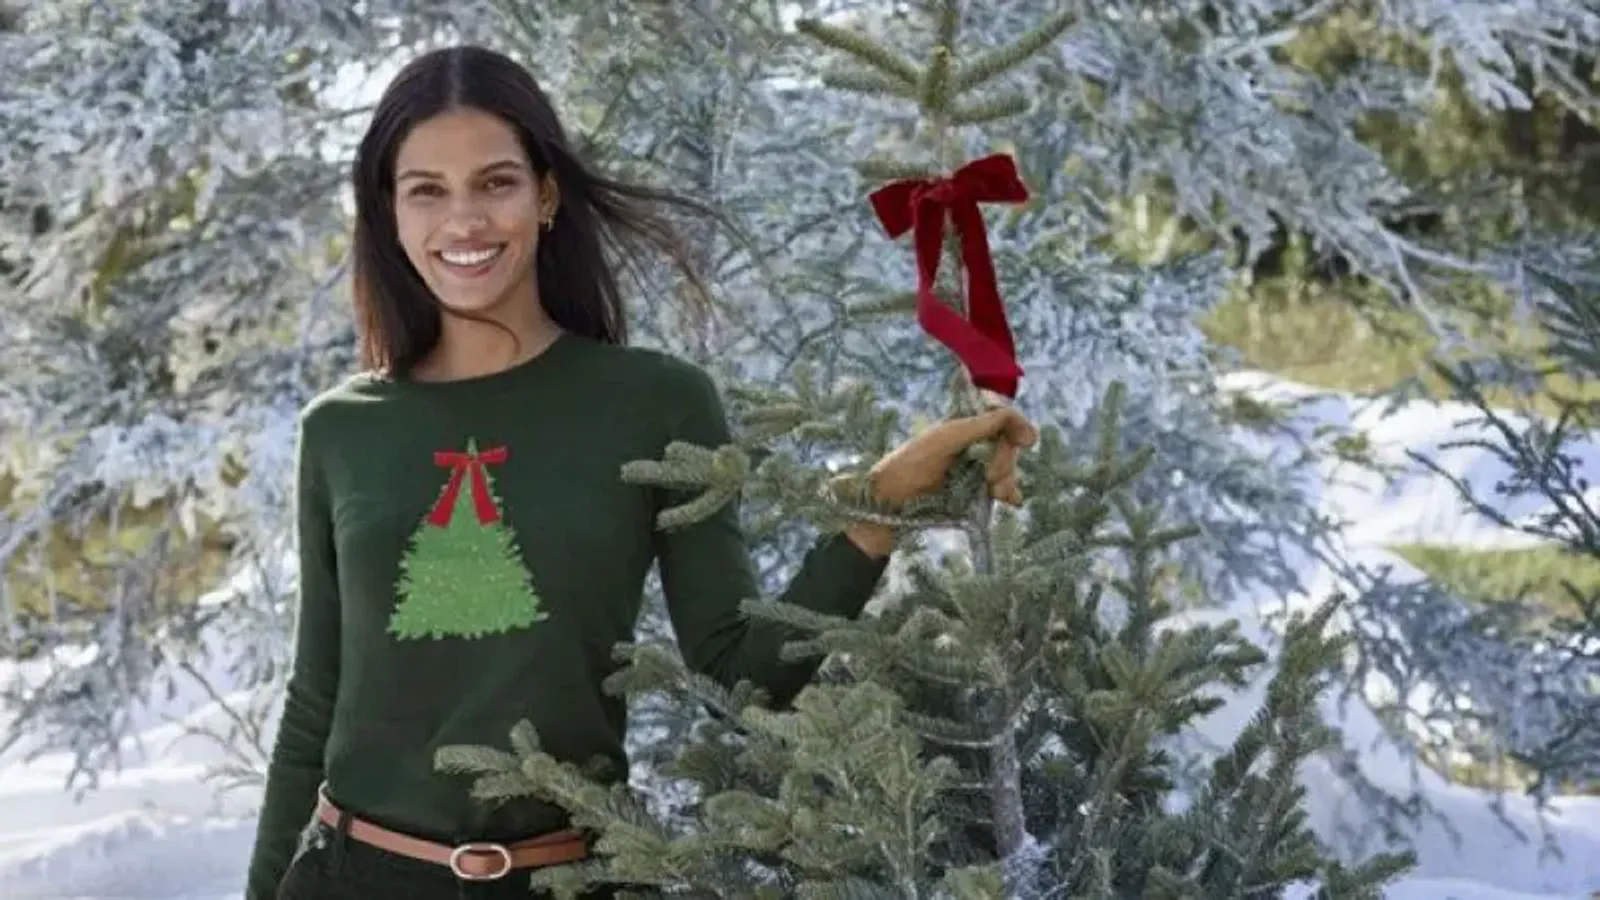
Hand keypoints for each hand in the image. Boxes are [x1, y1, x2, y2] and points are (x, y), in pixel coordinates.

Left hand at [869, 405, 1037, 507]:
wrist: (894, 500)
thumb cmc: (914, 462)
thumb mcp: (949, 438)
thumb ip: (982, 425)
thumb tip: (1017, 419)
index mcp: (964, 424)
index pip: (1002, 418)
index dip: (1017, 426)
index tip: (1028, 441)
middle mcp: (972, 442)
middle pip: (1007, 445)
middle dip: (1006, 461)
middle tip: (991, 478)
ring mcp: (974, 466)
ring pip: (1007, 467)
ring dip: (1007, 479)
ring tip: (997, 493)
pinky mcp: (974, 489)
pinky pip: (1001, 487)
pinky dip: (1009, 492)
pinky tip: (1010, 500)